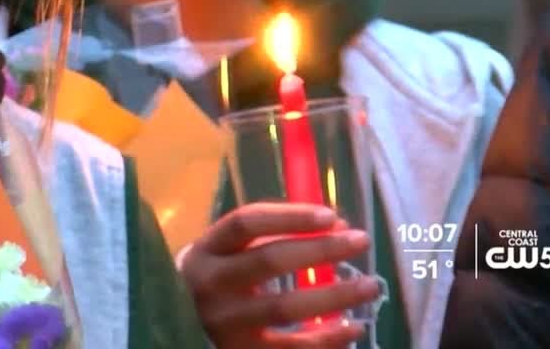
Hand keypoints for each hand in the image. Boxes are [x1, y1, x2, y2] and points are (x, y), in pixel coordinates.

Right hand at [178, 202, 381, 348]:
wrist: (179, 325)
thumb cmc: (217, 280)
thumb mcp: (228, 253)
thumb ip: (271, 237)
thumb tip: (335, 226)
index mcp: (208, 249)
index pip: (246, 223)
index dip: (290, 216)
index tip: (331, 215)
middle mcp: (211, 284)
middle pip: (269, 260)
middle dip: (320, 249)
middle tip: (361, 241)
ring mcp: (225, 323)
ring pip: (285, 307)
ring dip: (334, 295)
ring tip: (370, 285)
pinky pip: (292, 348)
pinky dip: (327, 339)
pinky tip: (354, 327)